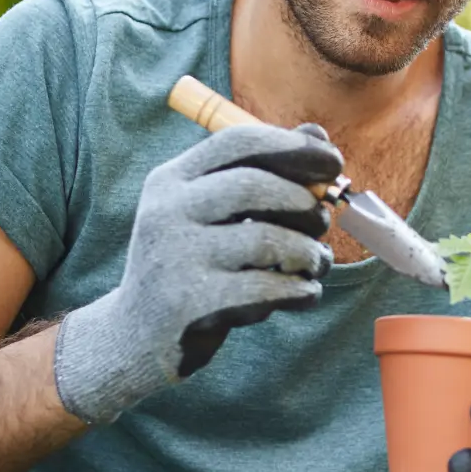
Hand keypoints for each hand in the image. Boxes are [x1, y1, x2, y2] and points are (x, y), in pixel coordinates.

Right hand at [53, 122, 342, 423]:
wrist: (136, 337)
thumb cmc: (191, 265)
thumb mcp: (213, 214)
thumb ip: (262, 173)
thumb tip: (317, 134)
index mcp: (171, 180)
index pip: (237, 142)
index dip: (293, 146)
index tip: (334, 161)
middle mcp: (166, 212)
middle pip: (253, 185)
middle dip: (302, 202)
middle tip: (321, 222)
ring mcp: (175, 259)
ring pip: (265, 239)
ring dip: (307, 252)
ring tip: (315, 264)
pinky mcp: (192, 305)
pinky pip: (266, 288)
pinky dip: (299, 289)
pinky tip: (304, 293)